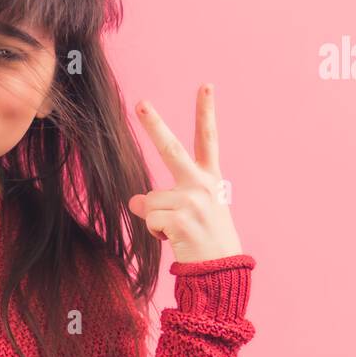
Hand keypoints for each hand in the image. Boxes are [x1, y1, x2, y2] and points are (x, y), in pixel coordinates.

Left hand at [128, 84, 242, 263]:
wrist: (221, 271)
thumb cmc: (206, 240)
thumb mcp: (192, 212)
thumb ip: (164, 198)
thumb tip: (134, 200)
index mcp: (210, 178)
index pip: (209, 139)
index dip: (206, 111)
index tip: (206, 85)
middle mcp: (202, 184)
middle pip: (171, 149)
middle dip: (154, 124)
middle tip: (141, 102)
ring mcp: (193, 200)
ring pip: (149, 199)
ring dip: (154, 220)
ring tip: (177, 232)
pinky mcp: (182, 219)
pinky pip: (149, 218)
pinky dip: (155, 233)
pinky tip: (175, 240)